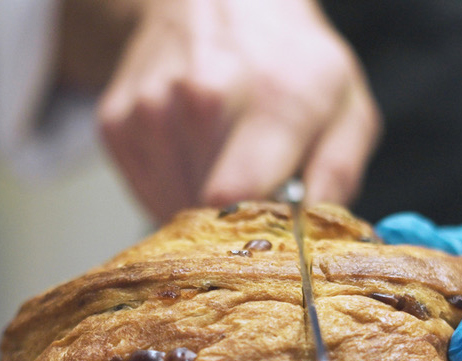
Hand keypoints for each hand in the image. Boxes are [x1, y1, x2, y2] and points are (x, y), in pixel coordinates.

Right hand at [97, 0, 380, 222]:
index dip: (253, 232)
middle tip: (254, 193)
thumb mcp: (345, 107)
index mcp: (272, 99)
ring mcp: (151, 109)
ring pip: (173, 208)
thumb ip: (339, 173)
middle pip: (206, 212)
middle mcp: (203, 99)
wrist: (220, 0)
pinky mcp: (116, 122)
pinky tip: (192, 156)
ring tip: (223, 163)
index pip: (238, 197)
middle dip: (232, 221)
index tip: (269, 236)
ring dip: (199, 205)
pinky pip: (146, 193)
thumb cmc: (289, 63)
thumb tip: (315, 230)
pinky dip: (171, 190)